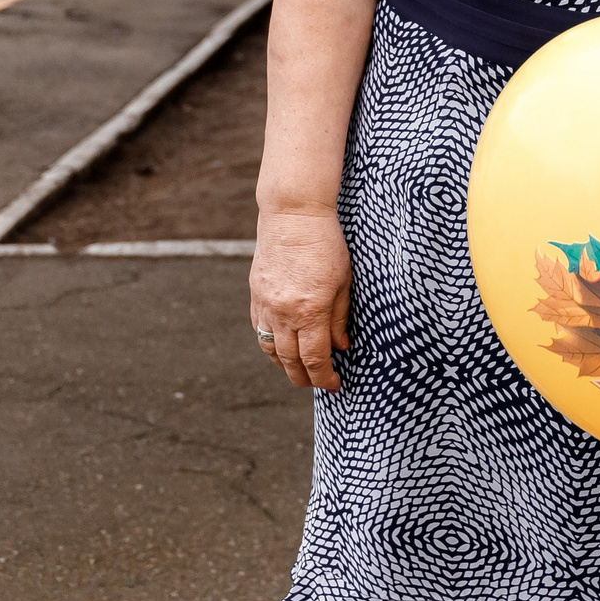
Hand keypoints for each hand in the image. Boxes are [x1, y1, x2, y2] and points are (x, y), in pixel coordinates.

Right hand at [250, 205, 352, 390]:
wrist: (292, 215)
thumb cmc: (326, 245)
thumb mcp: (344, 281)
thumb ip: (340, 317)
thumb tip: (340, 347)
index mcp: (310, 310)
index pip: (315, 358)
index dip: (324, 377)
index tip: (334, 385)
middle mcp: (284, 313)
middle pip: (290, 360)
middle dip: (304, 378)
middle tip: (316, 384)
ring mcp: (265, 305)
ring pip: (270, 349)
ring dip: (284, 366)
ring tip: (298, 372)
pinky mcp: (255, 295)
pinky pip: (259, 330)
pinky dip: (270, 345)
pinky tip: (281, 347)